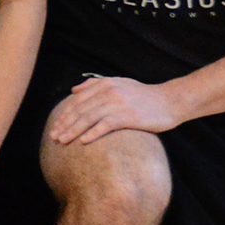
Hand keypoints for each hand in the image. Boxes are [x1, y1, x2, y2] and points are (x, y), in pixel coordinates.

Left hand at [46, 76, 185, 145]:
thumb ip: (95, 85)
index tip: (56, 126)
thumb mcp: (120, 83)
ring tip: (62, 141)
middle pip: (80, 110)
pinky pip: (104, 126)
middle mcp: (108, 92)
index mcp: (104, 84)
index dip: (65, 114)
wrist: (170, 100)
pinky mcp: (127, 116)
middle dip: (64, 124)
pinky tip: (83, 142)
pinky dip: (92, 134)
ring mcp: (117, 104)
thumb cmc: (144, 95)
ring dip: (72, 131)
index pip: (78, 101)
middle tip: (54, 136)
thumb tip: (73, 90)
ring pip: (88, 119)